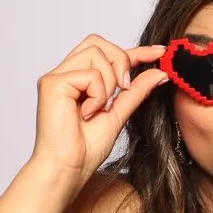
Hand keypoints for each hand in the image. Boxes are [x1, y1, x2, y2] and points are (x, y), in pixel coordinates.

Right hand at [31, 35, 169, 185]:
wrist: (69, 169)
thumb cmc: (86, 148)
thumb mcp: (119, 114)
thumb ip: (136, 91)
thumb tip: (159, 72)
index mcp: (78, 79)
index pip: (107, 53)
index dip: (135, 50)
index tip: (160, 52)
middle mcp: (65, 73)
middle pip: (99, 43)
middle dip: (120, 62)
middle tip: (123, 90)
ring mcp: (56, 77)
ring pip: (96, 54)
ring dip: (109, 83)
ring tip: (99, 108)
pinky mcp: (52, 83)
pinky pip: (90, 75)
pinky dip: (98, 96)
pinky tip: (88, 113)